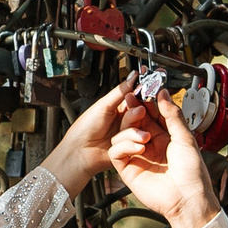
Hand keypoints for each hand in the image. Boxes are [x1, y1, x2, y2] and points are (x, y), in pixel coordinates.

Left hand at [42, 79, 139, 194]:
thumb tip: (133, 75)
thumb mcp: (103, 105)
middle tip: (137, 111)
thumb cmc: (85, 128)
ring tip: (129, 131)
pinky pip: (137, 142)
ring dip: (134, 128)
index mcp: (119, 107)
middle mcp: (125, 120)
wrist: (80, 152)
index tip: (147, 93)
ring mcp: (128, 134)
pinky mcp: (130, 148)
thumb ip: (120, 91)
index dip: (142, 96)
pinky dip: (133, 141)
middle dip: (137, 113)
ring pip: (139, 128)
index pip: (136, 98)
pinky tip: (129, 142)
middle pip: (140, 113)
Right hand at [105, 90, 222, 227]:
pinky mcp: (128, 169)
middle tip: (133, 101)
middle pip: (133, 123)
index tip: (142, 92)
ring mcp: (138, 157)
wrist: (187, 198)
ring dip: (130, 130)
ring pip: (121, 135)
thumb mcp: (185, 137)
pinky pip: (115, 152)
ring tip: (145, 135)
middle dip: (133, 111)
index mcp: (165, 138)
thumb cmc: (192, 173)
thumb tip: (164, 94)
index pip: (150, 116)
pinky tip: (139, 146)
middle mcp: (150, 146)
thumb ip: (172, 115)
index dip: (145, 104)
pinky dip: (123, 145)